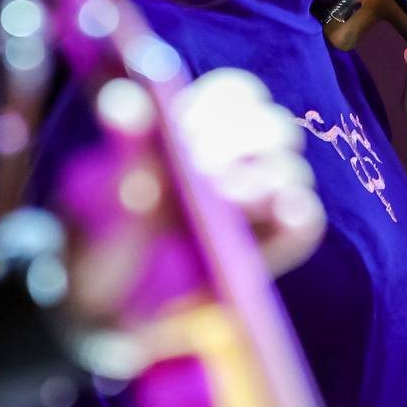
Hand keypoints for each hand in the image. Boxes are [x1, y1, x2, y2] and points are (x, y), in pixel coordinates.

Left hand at [55, 67, 324, 324]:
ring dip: (268, 176)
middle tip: (205, 165)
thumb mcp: (104, 196)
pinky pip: (304, 224)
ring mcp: (258, 208)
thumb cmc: (102, 240)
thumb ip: (123, 150)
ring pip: (291, 171)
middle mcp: (236, 165)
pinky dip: (299, 214)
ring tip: (229, 198)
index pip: (234, 94)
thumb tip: (122, 101)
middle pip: (273, 127)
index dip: (223, 101)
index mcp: (198, 135)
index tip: (188, 126)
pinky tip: (283, 211)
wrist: (105, 313)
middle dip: (247, 138)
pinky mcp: (269, 251)